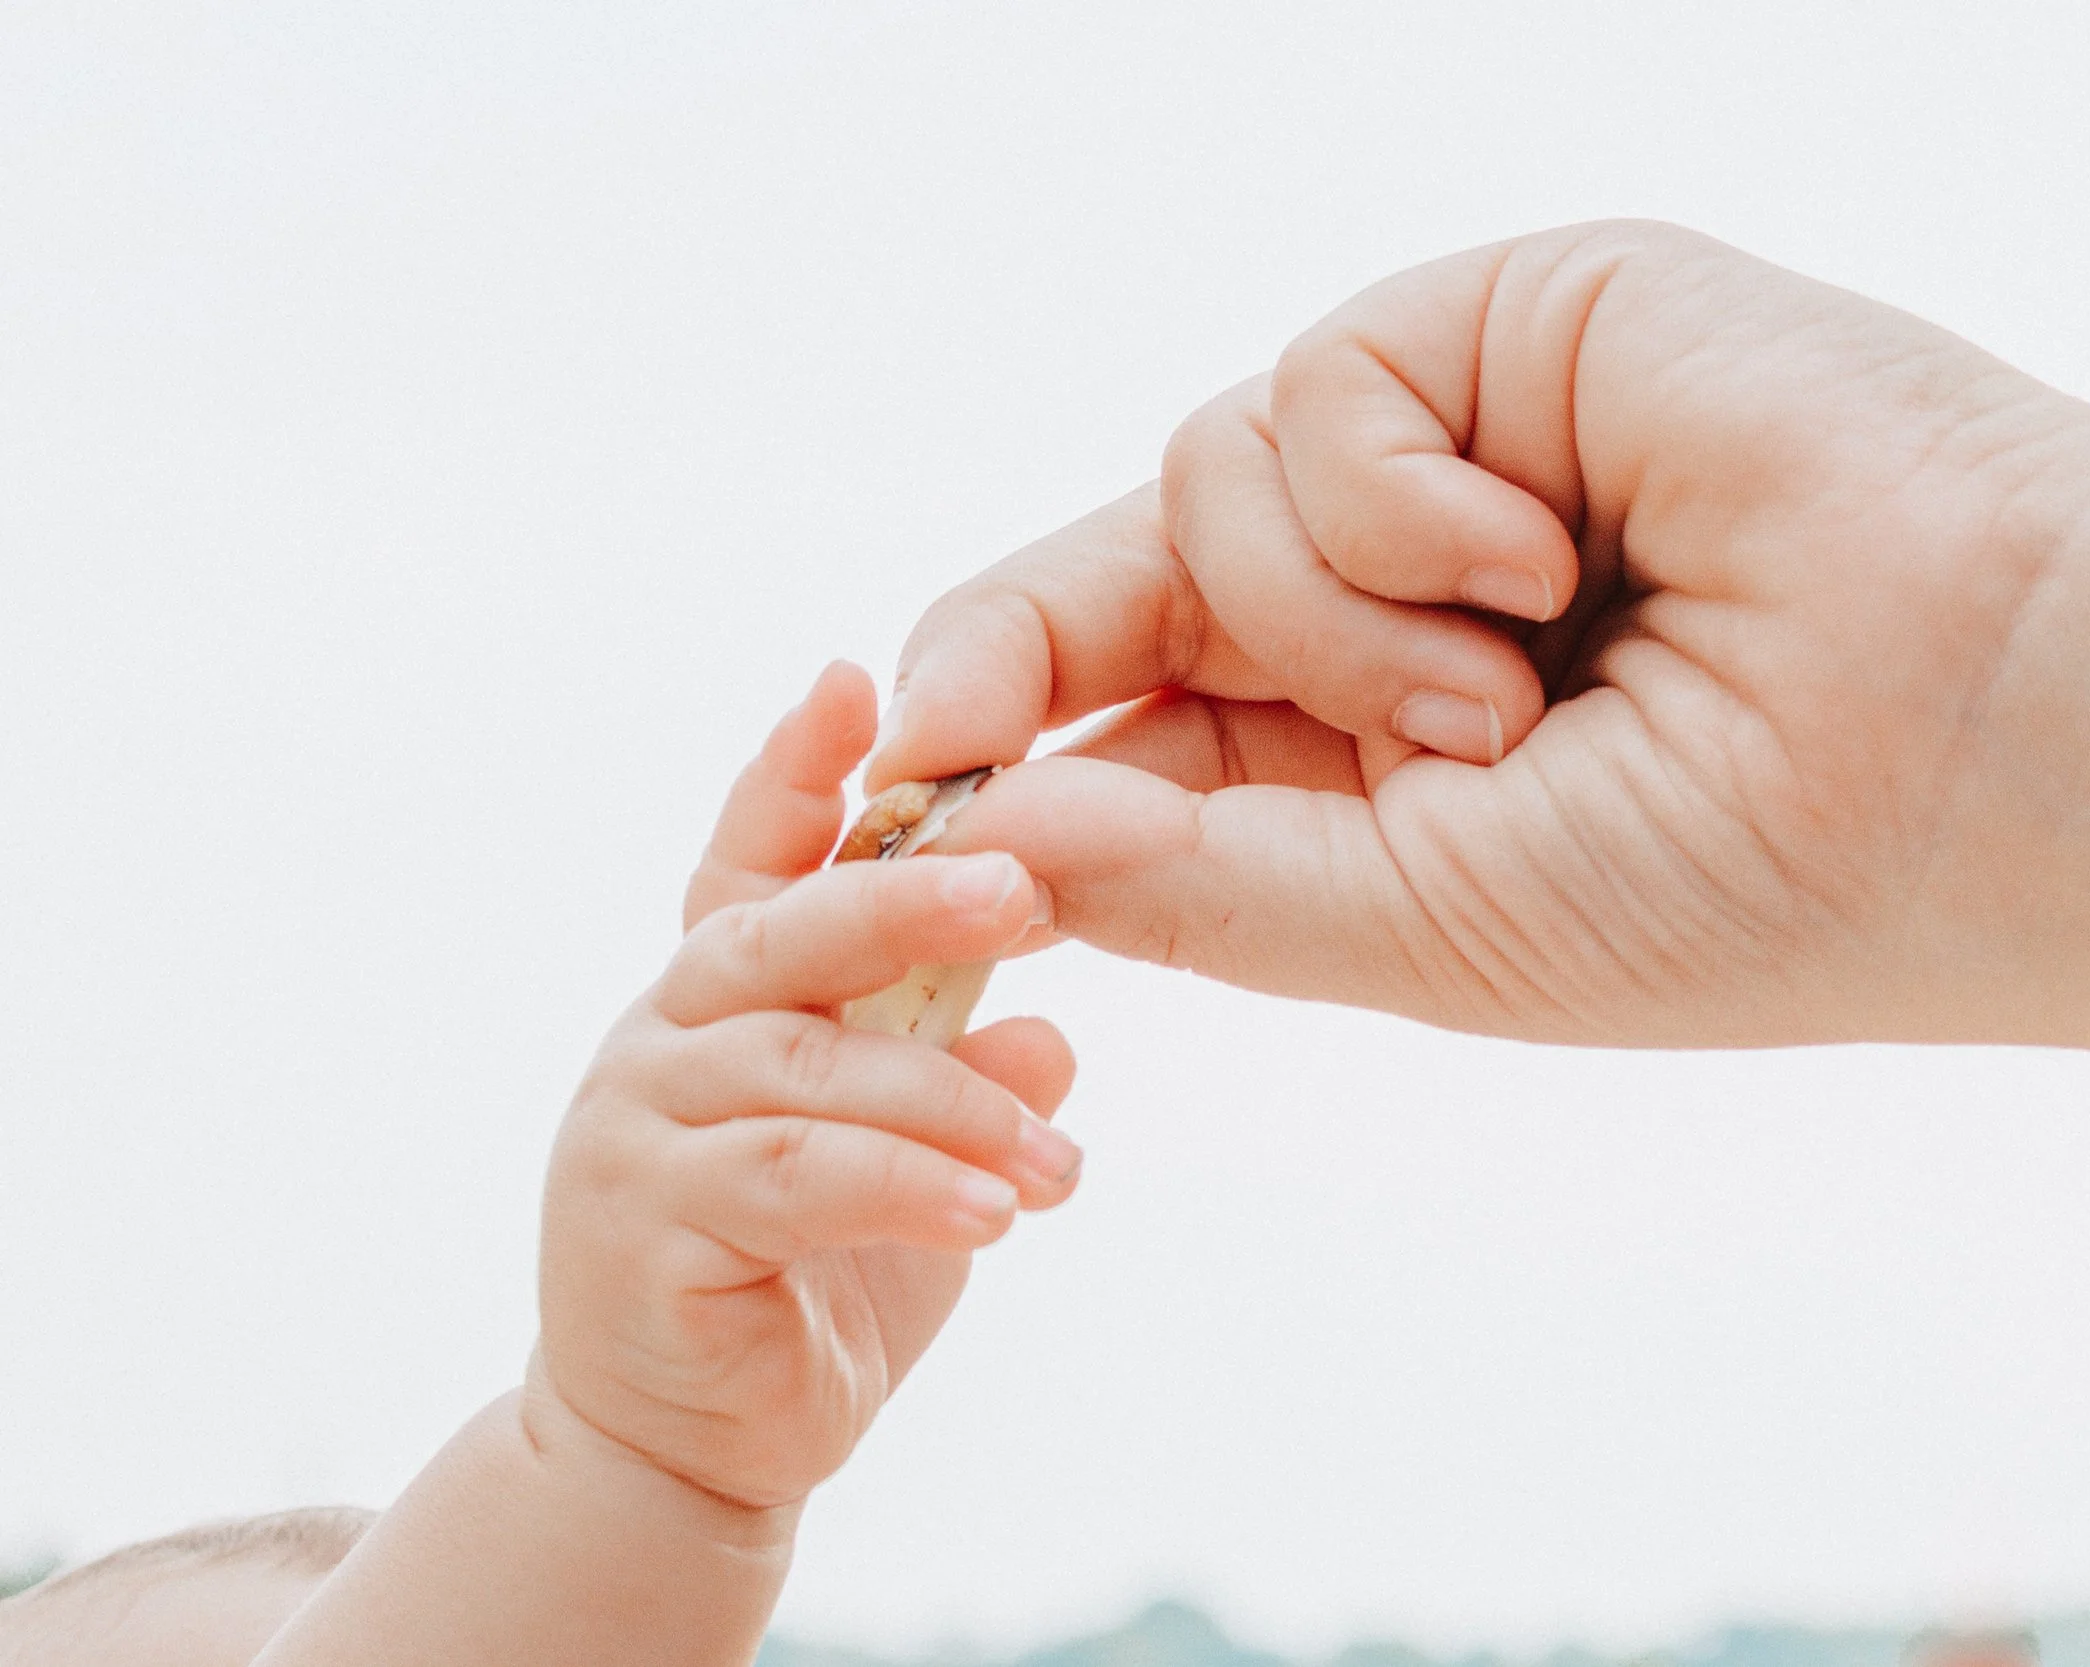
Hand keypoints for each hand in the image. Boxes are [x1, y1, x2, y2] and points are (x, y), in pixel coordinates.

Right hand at [537, 663, 1079, 1508]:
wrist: (691, 1454)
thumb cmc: (811, 1284)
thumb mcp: (915, 1172)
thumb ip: (966, 1092)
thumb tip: (1053, 1042)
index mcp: (726, 998)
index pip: (756, 858)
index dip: (797, 768)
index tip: (853, 678)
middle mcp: (667, 1038)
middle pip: (781, 932)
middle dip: (905, 896)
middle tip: (1025, 887)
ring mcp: (636, 1128)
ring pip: (805, 1068)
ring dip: (947, 1106)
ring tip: (1056, 1163)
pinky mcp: (636, 1225)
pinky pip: (790, 1177)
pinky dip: (903, 1185)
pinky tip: (997, 1214)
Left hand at [873, 220, 2089, 1052]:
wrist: (1998, 731)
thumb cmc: (1750, 875)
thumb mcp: (1429, 928)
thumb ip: (1199, 879)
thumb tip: (992, 826)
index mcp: (1384, 756)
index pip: (1136, 726)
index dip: (1005, 755)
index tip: (895, 802)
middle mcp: (1401, 596)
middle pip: (1121, 579)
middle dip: (1028, 649)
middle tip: (932, 729)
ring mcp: (1452, 458)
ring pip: (1202, 486)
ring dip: (1326, 621)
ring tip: (1516, 691)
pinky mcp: (1502, 328)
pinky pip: (1311, 395)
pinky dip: (1395, 507)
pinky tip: (1549, 556)